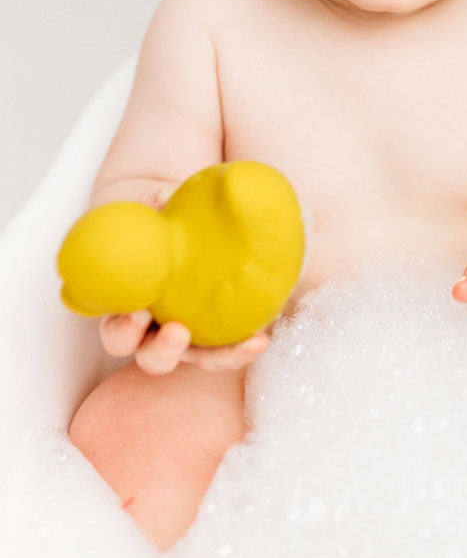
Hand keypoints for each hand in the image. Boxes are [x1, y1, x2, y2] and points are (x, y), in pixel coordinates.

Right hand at [96, 181, 269, 373]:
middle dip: (160, 348)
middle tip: (177, 332)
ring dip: (210, 356)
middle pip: (147, 355)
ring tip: (235, 343)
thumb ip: (155, 212)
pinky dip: (239, 349)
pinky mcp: (212, 343)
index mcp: (129, 307)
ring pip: (193, 360)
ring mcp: (183, 341)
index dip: (121, 326)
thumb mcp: (159, 222)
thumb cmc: (165, 237)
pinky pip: (223, 353)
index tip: (138, 313)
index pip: (115, 327)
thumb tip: (159, 197)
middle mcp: (151, 333)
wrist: (196, 242)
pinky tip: (260, 339)